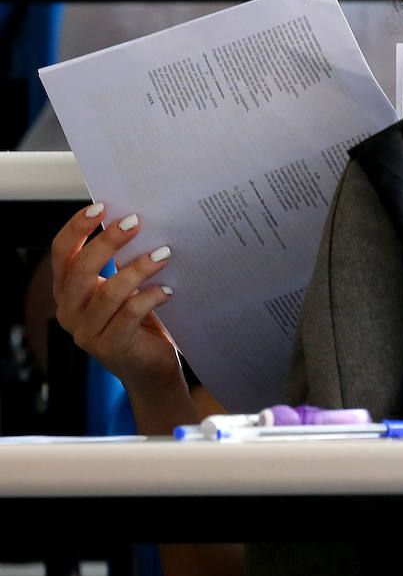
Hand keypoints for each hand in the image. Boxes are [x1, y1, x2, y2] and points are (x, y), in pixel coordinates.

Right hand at [52, 204, 178, 392]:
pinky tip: (168, 290)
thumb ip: (120, 262)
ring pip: (108, 292)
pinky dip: (151, 296)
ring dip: (138, 268)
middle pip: (80, 269)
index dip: (77, 228)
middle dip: (108, 241)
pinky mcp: (110, 348)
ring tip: (163, 254)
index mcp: (68, 292)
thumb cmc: (138, 322)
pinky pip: (129, 314)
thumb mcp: (124, 288)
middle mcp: (70, 312)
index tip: (101, 207)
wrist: (151, 368)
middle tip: (136, 223)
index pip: (61, 253)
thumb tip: (136, 221)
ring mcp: (86, 333)